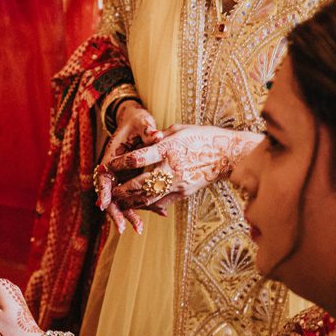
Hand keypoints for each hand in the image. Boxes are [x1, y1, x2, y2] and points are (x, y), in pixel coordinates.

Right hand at [96, 100, 162, 233]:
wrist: (137, 121)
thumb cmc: (137, 121)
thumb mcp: (142, 123)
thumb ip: (148, 131)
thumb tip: (156, 135)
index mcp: (111, 157)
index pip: (104, 178)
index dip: (104, 192)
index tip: (104, 206)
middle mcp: (114, 170)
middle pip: (111, 196)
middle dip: (117, 212)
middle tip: (124, 228)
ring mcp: (122, 177)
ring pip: (122, 200)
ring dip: (130, 214)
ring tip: (139, 229)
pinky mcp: (131, 180)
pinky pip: (135, 196)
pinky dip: (144, 205)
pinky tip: (159, 213)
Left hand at [104, 125, 262, 214]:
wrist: (226, 155)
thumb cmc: (202, 137)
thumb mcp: (178, 130)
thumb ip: (158, 137)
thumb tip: (143, 141)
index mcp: (167, 149)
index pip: (136, 159)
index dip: (119, 164)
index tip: (109, 165)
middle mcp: (170, 168)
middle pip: (139, 184)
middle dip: (122, 189)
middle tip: (110, 190)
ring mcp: (177, 183)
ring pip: (148, 198)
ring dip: (131, 201)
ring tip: (120, 200)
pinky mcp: (183, 193)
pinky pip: (161, 202)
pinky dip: (147, 205)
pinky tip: (138, 204)